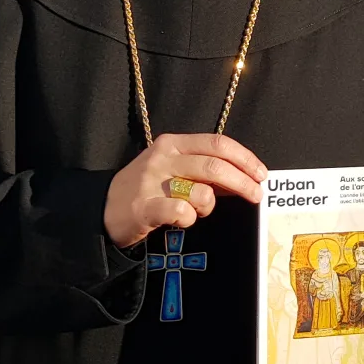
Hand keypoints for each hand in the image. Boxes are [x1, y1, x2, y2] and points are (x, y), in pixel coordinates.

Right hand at [103, 133, 266, 247]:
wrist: (103, 208)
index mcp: (174, 143)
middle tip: (256, 196)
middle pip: (215, 166)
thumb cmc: (148, 188)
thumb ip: (205, 169)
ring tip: (201, 210)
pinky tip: (184, 220)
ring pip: (201, 191)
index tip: (261, 174)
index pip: (218, 143)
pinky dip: (191, 218)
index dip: (245, 158)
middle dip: (243, 182)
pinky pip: (181, 212)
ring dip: (210, 204)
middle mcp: (162, 158)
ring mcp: (150, 182)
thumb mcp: (174, 168)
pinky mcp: (142, 207)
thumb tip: (245, 175)